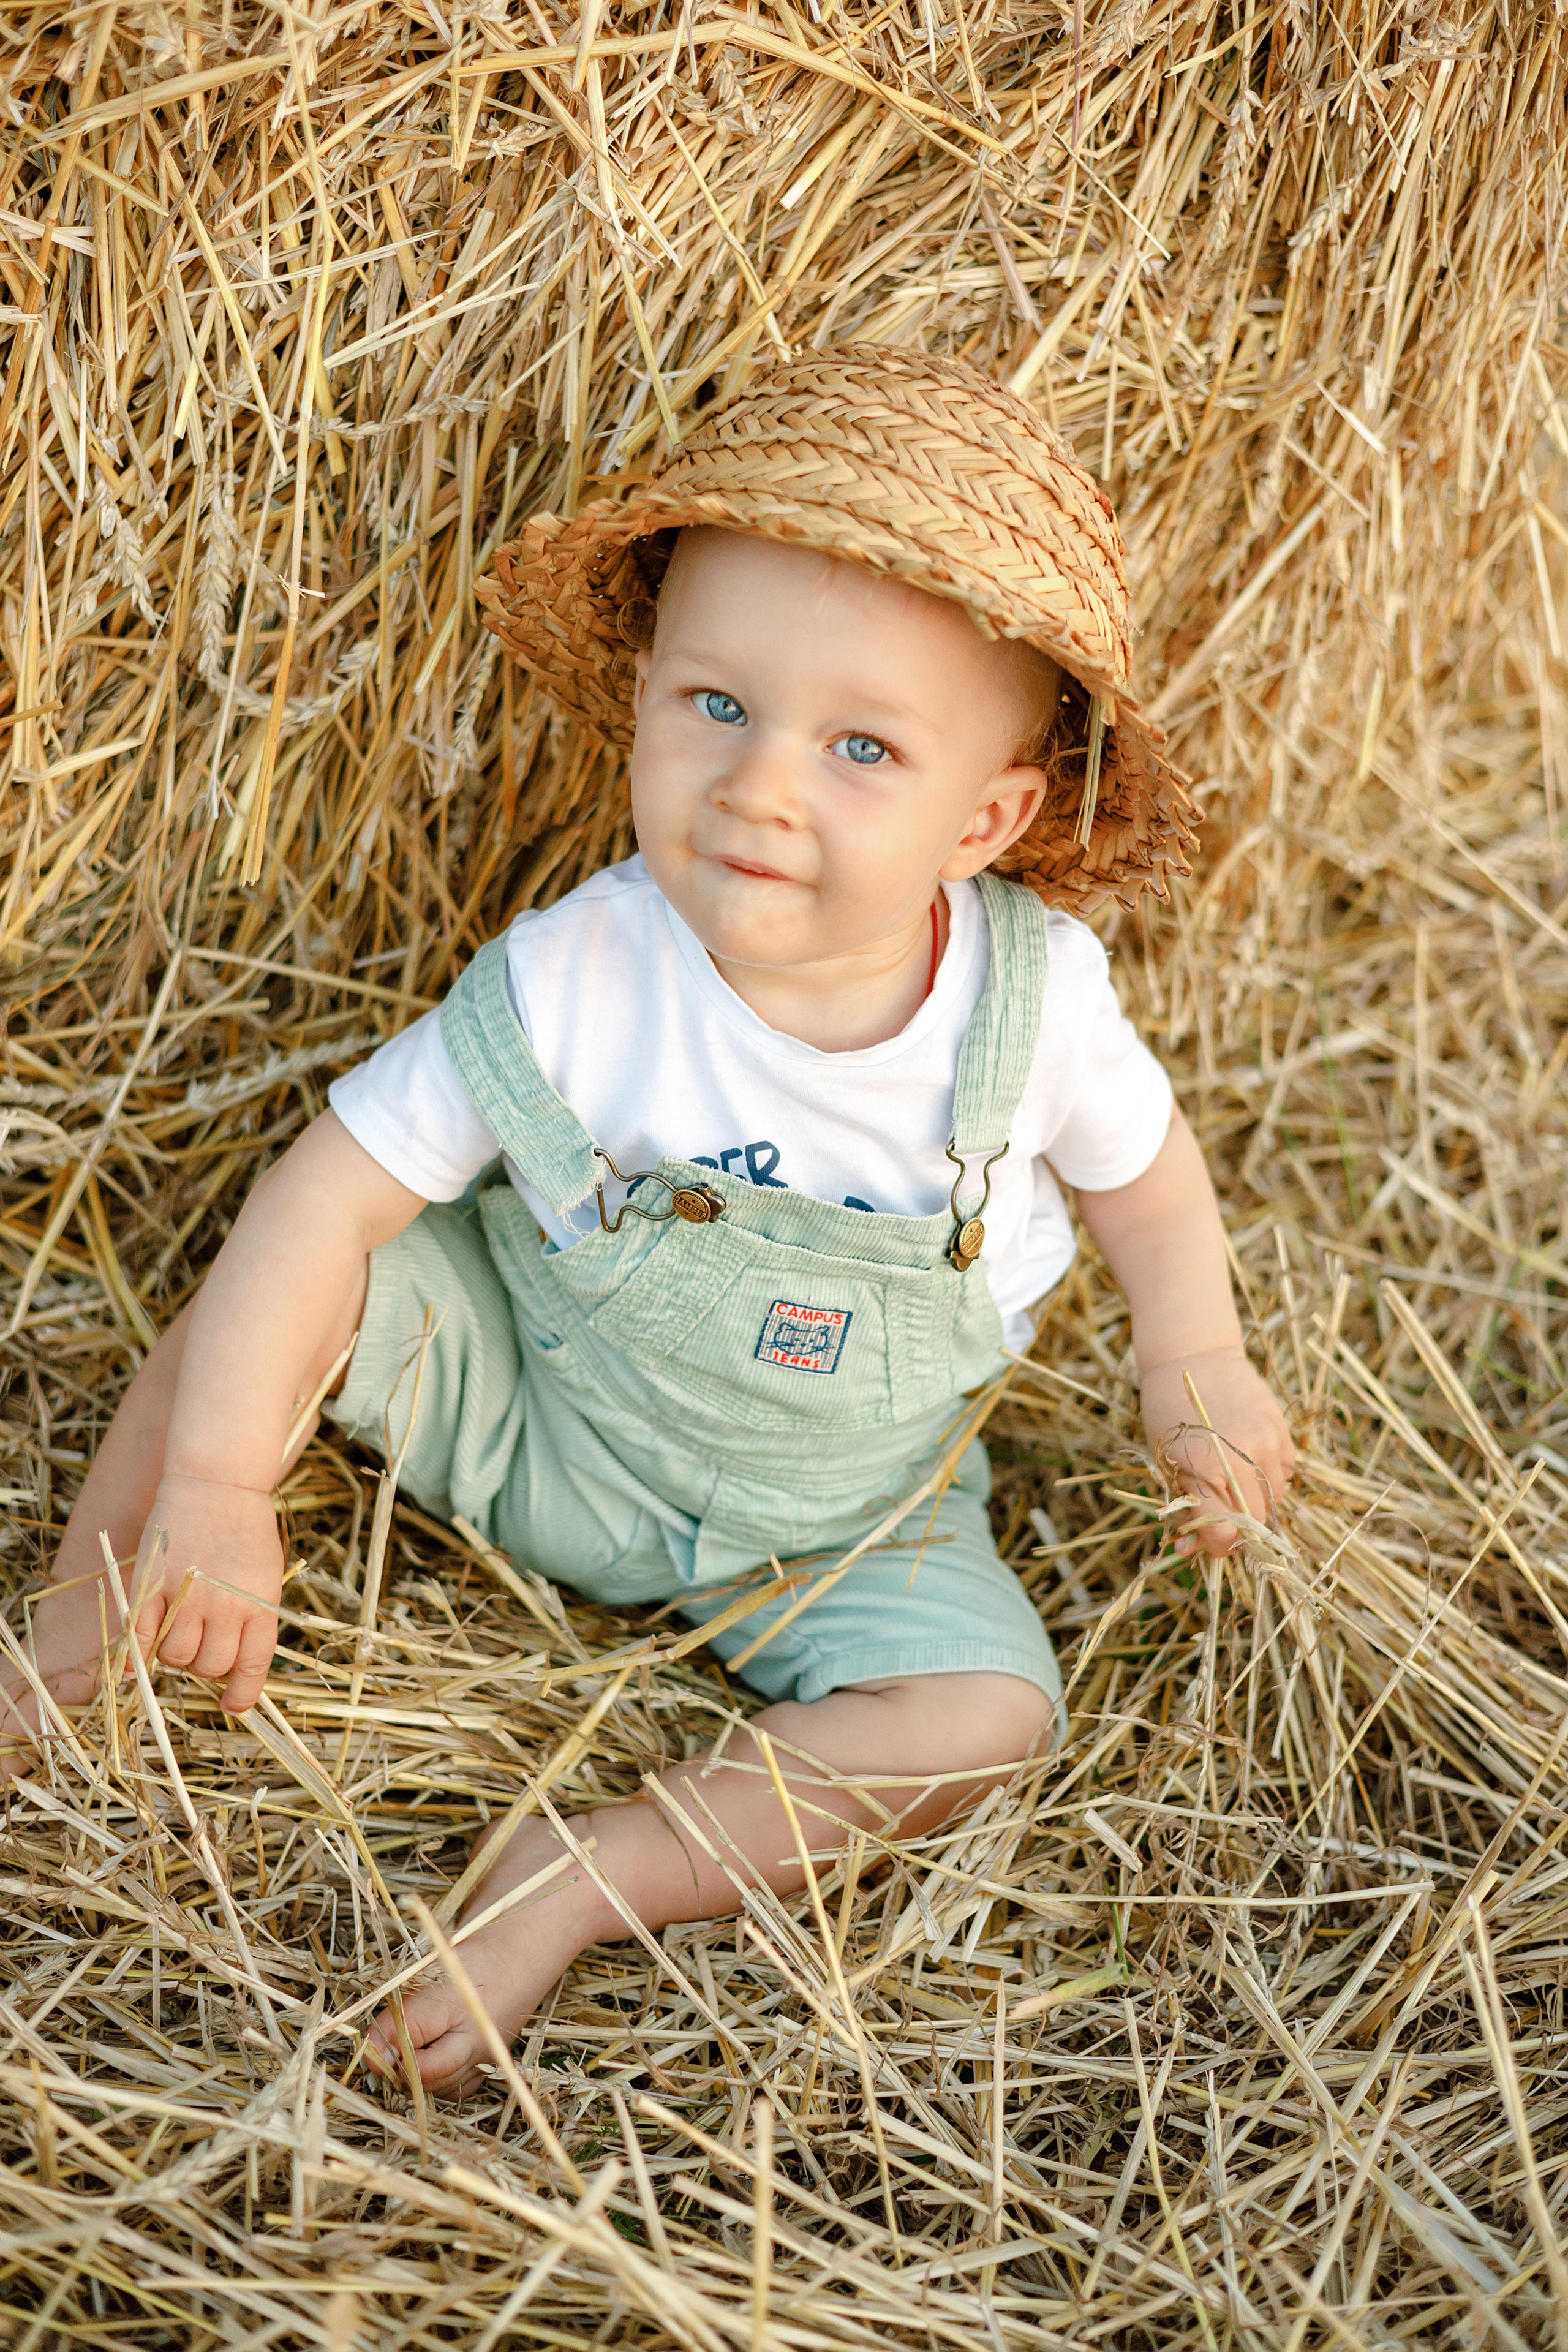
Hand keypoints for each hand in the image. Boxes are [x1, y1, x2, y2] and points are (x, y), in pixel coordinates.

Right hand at [122, 1472, 284, 1712]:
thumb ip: (252, 1616)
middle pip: (210, 1665)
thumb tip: (235, 1664)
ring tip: (180, 1633)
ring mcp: (186, 1596)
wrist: (217, 1481)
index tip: (233, 1706)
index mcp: (259, 1604)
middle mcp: (225, 1606)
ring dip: (176, 1655)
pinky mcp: (153, 1585)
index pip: (252, 1664)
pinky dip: (135, 1657)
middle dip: (206, 1666)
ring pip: (176, 1656)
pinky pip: (140, 1636)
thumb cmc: (245, 1528)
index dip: (242, 1693)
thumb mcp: (264, 1574)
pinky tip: (134, 1668)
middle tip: (203, 1646)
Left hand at [1139, 1347, 1295, 1556]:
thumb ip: (1184, 1507)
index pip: (1224, 1536)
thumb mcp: (1166, 1462)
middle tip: (1218, 1513)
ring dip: (1256, 1500)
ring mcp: (1267, 1444)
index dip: (1214, 1545)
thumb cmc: (1168, 1413)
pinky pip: (1287, 1472)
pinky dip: (1271, 1476)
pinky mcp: (1282, 1430)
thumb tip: (1190, 1551)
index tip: (1205, 1539)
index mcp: (1204, 1471)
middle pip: (1254, 1523)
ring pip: (1275, 1499)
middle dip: (1236, 1527)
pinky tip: (1249, 1459)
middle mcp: (1241, 1461)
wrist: (1193, 1357)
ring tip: (1233, 1480)